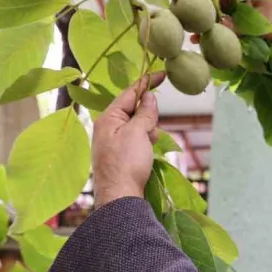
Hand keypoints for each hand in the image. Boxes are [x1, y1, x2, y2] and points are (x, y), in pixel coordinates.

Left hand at [92, 73, 165, 207]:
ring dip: (148, 132)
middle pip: (135, 110)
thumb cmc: (126, 163)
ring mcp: (113, 142)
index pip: (130, 93)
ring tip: (148, 147)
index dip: (147, 82)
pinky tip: (147, 155)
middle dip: (148, 117)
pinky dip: (146, 143)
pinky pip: (137, 140)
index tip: (163, 73)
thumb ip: (144, 112)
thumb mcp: (138, 133)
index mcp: (108, 118)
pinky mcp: (120, 155)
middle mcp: (108, 128)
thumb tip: (149, 97)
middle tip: (151, 132)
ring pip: (138, 126)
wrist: (120, 198)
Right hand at [190, 0, 271, 43]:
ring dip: (207, 29)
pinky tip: (204, 44)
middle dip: (205, 16)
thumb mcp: (261, 22)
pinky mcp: (239, 34)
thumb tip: (220, 25)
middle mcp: (239, 8)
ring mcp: (239, 21)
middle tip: (192, 23)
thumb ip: (240, 25)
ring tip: (194, 38)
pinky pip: (224, 34)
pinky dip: (215, 38)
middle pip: (217, 9)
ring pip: (218, 23)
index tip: (202, 4)